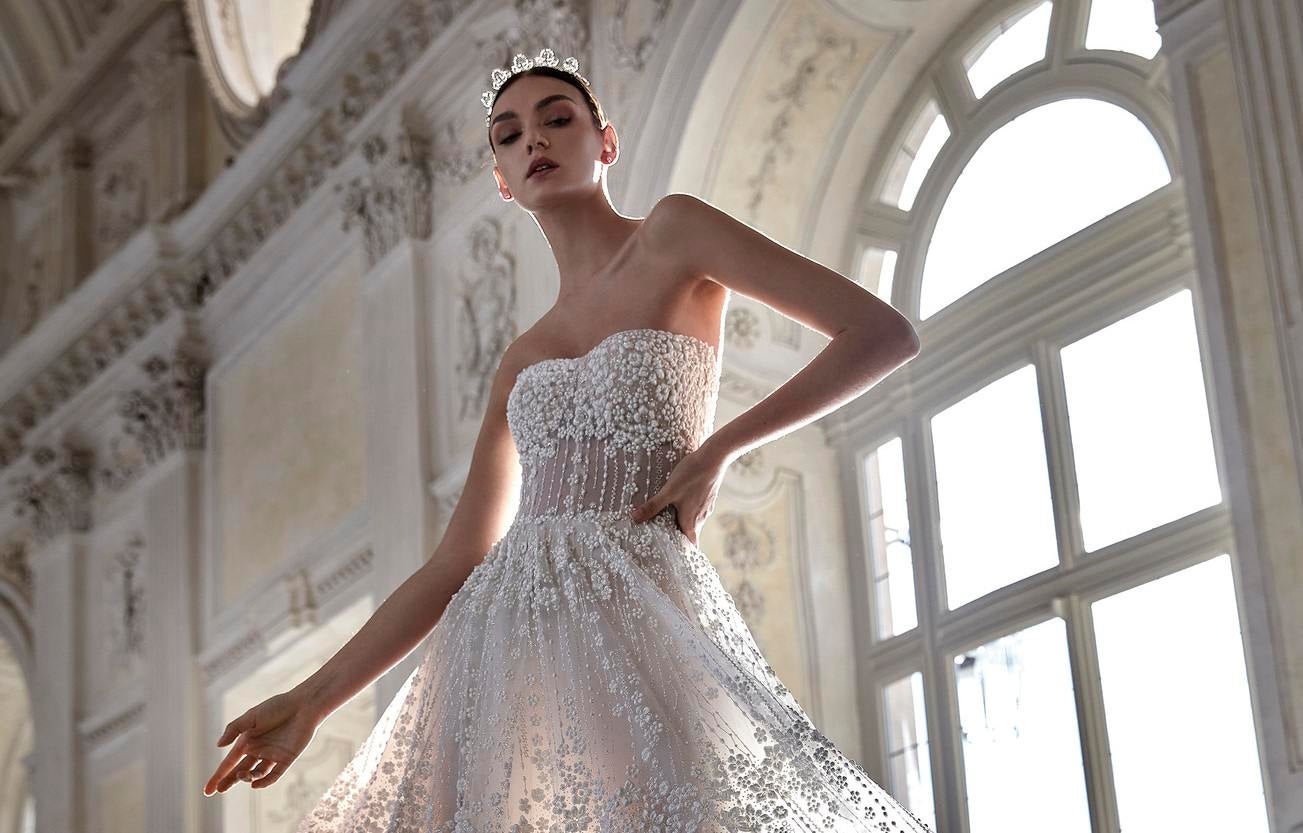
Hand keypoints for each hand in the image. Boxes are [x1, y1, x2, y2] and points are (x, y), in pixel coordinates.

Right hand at [202, 689, 319, 795]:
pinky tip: (254, 783)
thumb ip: (234, 729)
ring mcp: (272, 756)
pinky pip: (273, 775)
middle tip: (219, 790)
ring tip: (242, 776)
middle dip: (229, 781)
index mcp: (246, 741)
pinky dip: (264, 781)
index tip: (207, 791)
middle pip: (240, 771)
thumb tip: (218, 745)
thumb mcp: (251, 716)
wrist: (303, 705)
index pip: (229, 762)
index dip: (218, 776)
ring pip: (255, 773)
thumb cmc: (277, 707)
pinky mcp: (286, 759)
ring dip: (246, 777)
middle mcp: (258, 750)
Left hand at [629, 444, 730, 544]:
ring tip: (665, 522)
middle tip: (661, 540)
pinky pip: (696, 510)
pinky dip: (686, 512)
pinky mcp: (707, 497)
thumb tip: (634, 519)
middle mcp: (700, 517)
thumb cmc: (691, 475)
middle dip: (677, 538)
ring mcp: (705, 507)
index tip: (673, 559)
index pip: (690, 545)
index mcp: (691, 521)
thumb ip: (653, 506)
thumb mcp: (668, 491)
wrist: (714, 457)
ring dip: (681, 524)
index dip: (683, 553)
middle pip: (689, 534)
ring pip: (692, 521)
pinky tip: (677, 504)